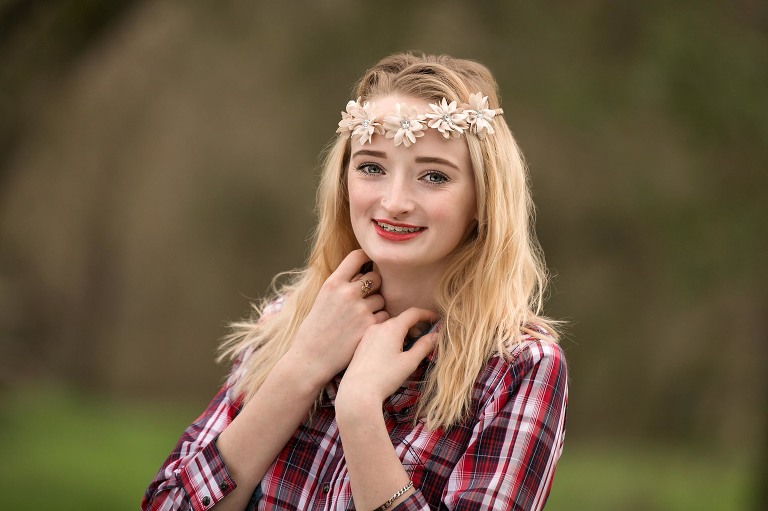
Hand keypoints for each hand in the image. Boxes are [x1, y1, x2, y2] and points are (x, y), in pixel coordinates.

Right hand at [288, 250, 388, 383]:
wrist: (311, 358)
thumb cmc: (315, 329)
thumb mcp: (322, 299)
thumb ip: (341, 285)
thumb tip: (363, 273)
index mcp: (333, 283)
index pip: (357, 256)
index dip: (367, 258)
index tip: (370, 263)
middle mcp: (347, 293)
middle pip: (376, 278)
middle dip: (374, 287)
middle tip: (365, 300)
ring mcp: (360, 310)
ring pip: (381, 300)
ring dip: (375, 307)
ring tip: (359, 320)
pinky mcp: (370, 326)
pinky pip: (384, 317)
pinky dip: (378, 323)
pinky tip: (364, 330)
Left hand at [337, 308, 438, 404]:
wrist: (357, 391)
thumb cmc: (386, 377)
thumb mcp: (409, 362)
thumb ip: (424, 346)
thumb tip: (436, 335)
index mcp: (392, 327)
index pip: (413, 313)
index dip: (427, 314)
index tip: (436, 318)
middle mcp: (378, 326)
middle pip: (401, 320)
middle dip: (415, 327)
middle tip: (425, 340)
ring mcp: (368, 334)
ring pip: (390, 327)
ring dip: (403, 333)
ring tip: (409, 349)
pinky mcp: (361, 343)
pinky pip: (380, 334)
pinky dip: (391, 338)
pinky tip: (393, 354)